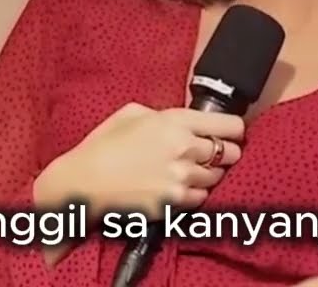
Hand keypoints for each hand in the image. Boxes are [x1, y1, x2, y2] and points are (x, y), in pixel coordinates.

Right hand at [35, 102, 243, 219]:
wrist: (81, 184)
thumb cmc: (102, 146)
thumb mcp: (132, 113)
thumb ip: (164, 114)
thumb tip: (183, 122)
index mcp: (176, 121)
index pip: (230, 126)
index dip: (235, 130)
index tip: (233, 134)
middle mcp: (184, 148)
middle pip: (230, 153)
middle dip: (225, 153)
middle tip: (214, 155)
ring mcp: (180, 179)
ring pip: (217, 178)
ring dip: (209, 175)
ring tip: (190, 172)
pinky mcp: (173, 204)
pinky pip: (201, 200)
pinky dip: (195, 195)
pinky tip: (179, 189)